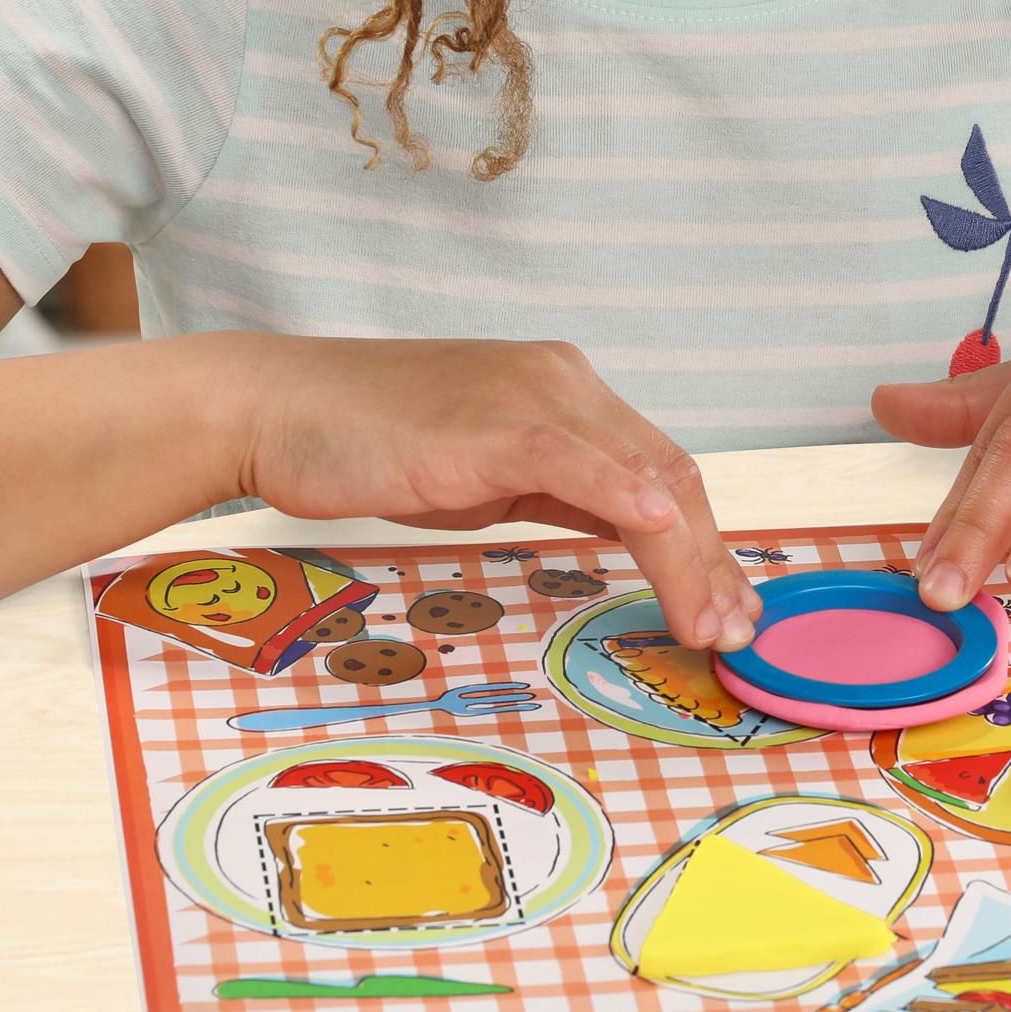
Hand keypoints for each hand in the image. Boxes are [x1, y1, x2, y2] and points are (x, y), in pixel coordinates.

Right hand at [230, 334, 757, 649]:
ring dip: (686, 556)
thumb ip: (560, 493)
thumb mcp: (486, 475)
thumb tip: (629, 531)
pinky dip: (629, 498)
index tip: (722, 605)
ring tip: (707, 623)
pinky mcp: (494, 422)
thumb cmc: (366, 445)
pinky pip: (578, 462)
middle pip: (670, 474)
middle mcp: (563, 382)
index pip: (660, 468)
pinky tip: (661, 534)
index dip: (702, 541)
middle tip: (734, 629)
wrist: (275, 409)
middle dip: (711, 559)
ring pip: (642, 475)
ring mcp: (531, 395)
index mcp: (563, 392)